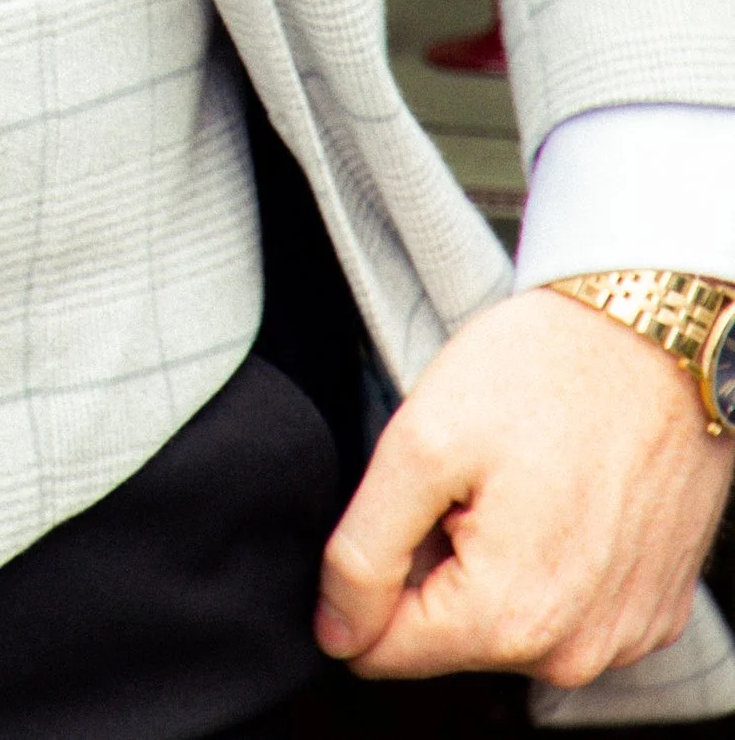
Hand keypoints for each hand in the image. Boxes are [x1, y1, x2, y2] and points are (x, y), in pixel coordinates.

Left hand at [318, 286, 734, 686]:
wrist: (655, 338)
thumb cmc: (540, 374)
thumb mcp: (420, 441)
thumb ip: (364, 551)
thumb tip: (337, 632)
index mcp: (508, 620)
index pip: (384, 650)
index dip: (369, 575)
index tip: (411, 503)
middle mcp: (573, 653)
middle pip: (447, 635)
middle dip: (436, 559)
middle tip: (470, 479)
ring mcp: (619, 637)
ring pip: (503, 623)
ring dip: (491, 559)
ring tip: (519, 481)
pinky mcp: (650, 612)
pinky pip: (565, 609)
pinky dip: (548, 558)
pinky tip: (561, 494)